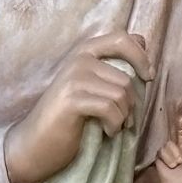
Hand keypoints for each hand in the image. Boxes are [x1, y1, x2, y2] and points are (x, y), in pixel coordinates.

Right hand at [3, 32, 153, 182]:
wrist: (34, 144)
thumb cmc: (68, 118)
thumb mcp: (91, 85)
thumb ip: (112, 65)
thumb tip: (142, 40)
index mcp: (84, 52)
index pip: (122, 38)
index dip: (141, 57)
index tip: (147, 77)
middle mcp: (79, 59)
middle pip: (127, 77)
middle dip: (132, 103)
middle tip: (125, 118)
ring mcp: (74, 77)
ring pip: (121, 94)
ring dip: (124, 116)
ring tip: (113, 126)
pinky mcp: (72, 99)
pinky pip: (110, 109)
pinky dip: (115, 125)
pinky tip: (107, 132)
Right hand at [155, 112, 181, 182]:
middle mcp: (181, 146)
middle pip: (180, 131)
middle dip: (181, 124)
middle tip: (181, 118)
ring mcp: (171, 150)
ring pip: (170, 143)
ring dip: (174, 153)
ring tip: (178, 163)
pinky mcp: (161, 155)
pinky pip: (162, 151)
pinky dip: (167, 158)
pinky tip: (171, 165)